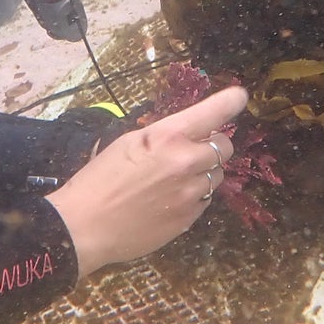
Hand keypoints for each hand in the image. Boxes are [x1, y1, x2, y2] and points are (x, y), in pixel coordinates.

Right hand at [45, 85, 245, 276]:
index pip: (213, 112)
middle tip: (191, 151)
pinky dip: (193, 197)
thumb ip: (163, 136)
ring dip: (202, 173)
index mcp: (167, 137)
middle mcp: (186, 162)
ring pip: (216, 176)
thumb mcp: (127, 143)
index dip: (230, 101)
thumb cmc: (98, 180)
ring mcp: (190, 193)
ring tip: (172, 180)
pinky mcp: (189, 219)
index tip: (239, 96)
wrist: (84, 227)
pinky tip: (167, 201)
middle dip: (212, 146)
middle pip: (224, 147)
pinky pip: (204, 200)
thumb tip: (189, 134)